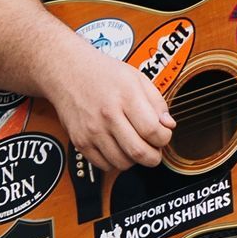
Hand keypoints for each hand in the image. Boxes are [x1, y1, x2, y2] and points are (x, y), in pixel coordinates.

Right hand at [43, 41, 175, 171]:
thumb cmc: (103, 73)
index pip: (153, 131)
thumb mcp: (137, 78)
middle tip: (155, 149)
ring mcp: (92, 130)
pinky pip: (104, 165)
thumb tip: (169, 125)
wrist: (67, 71)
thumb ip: (157, 102)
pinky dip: (115, 162)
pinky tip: (118, 147)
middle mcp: (108, 115)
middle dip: (154, 156)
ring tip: (135, 145)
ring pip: (122, 163)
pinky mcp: (80, 141)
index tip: (164, 134)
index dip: (164, 138)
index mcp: (126, 97)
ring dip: (134, 160)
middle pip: (139, 152)